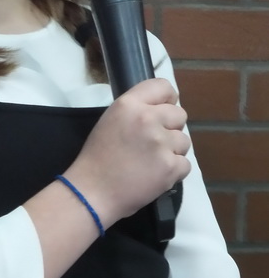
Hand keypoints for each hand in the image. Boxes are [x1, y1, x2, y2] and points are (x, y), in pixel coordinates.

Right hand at [64, 78, 190, 227]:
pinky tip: (156, 174)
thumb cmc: (98, 156)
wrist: (93, 191)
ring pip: (185, 141)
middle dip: (171, 127)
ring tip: (152, 161)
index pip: (163, 86)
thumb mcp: (111, 119)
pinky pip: (185, 164)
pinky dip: (174, 171)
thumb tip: (160, 109)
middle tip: (155, 141)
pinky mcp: (170, 167)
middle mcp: (148, 119)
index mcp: (129, 104)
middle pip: (180, 114)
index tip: (164, 109)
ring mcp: (161, 143)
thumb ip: (136, 110)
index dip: (168, 99)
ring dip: (173, 151)